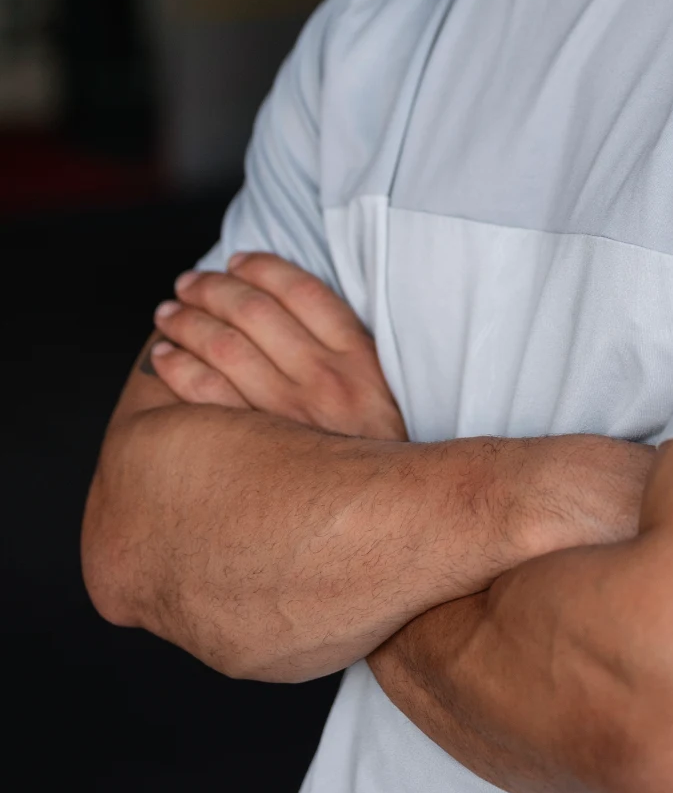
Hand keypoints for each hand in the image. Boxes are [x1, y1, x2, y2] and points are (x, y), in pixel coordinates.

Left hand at [148, 252, 406, 440]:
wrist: (388, 532)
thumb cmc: (377, 464)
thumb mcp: (383, 401)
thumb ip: (350, 358)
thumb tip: (294, 314)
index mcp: (360, 362)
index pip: (304, 291)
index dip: (264, 268)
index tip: (237, 260)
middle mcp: (326, 383)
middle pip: (256, 312)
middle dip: (214, 289)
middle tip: (188, 284)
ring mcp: (289, 418)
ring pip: (225, 347)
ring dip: (187, 322)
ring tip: (168, 314)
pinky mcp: (258, 453)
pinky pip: (205, 398)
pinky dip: (178, 369)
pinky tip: (164, 359)